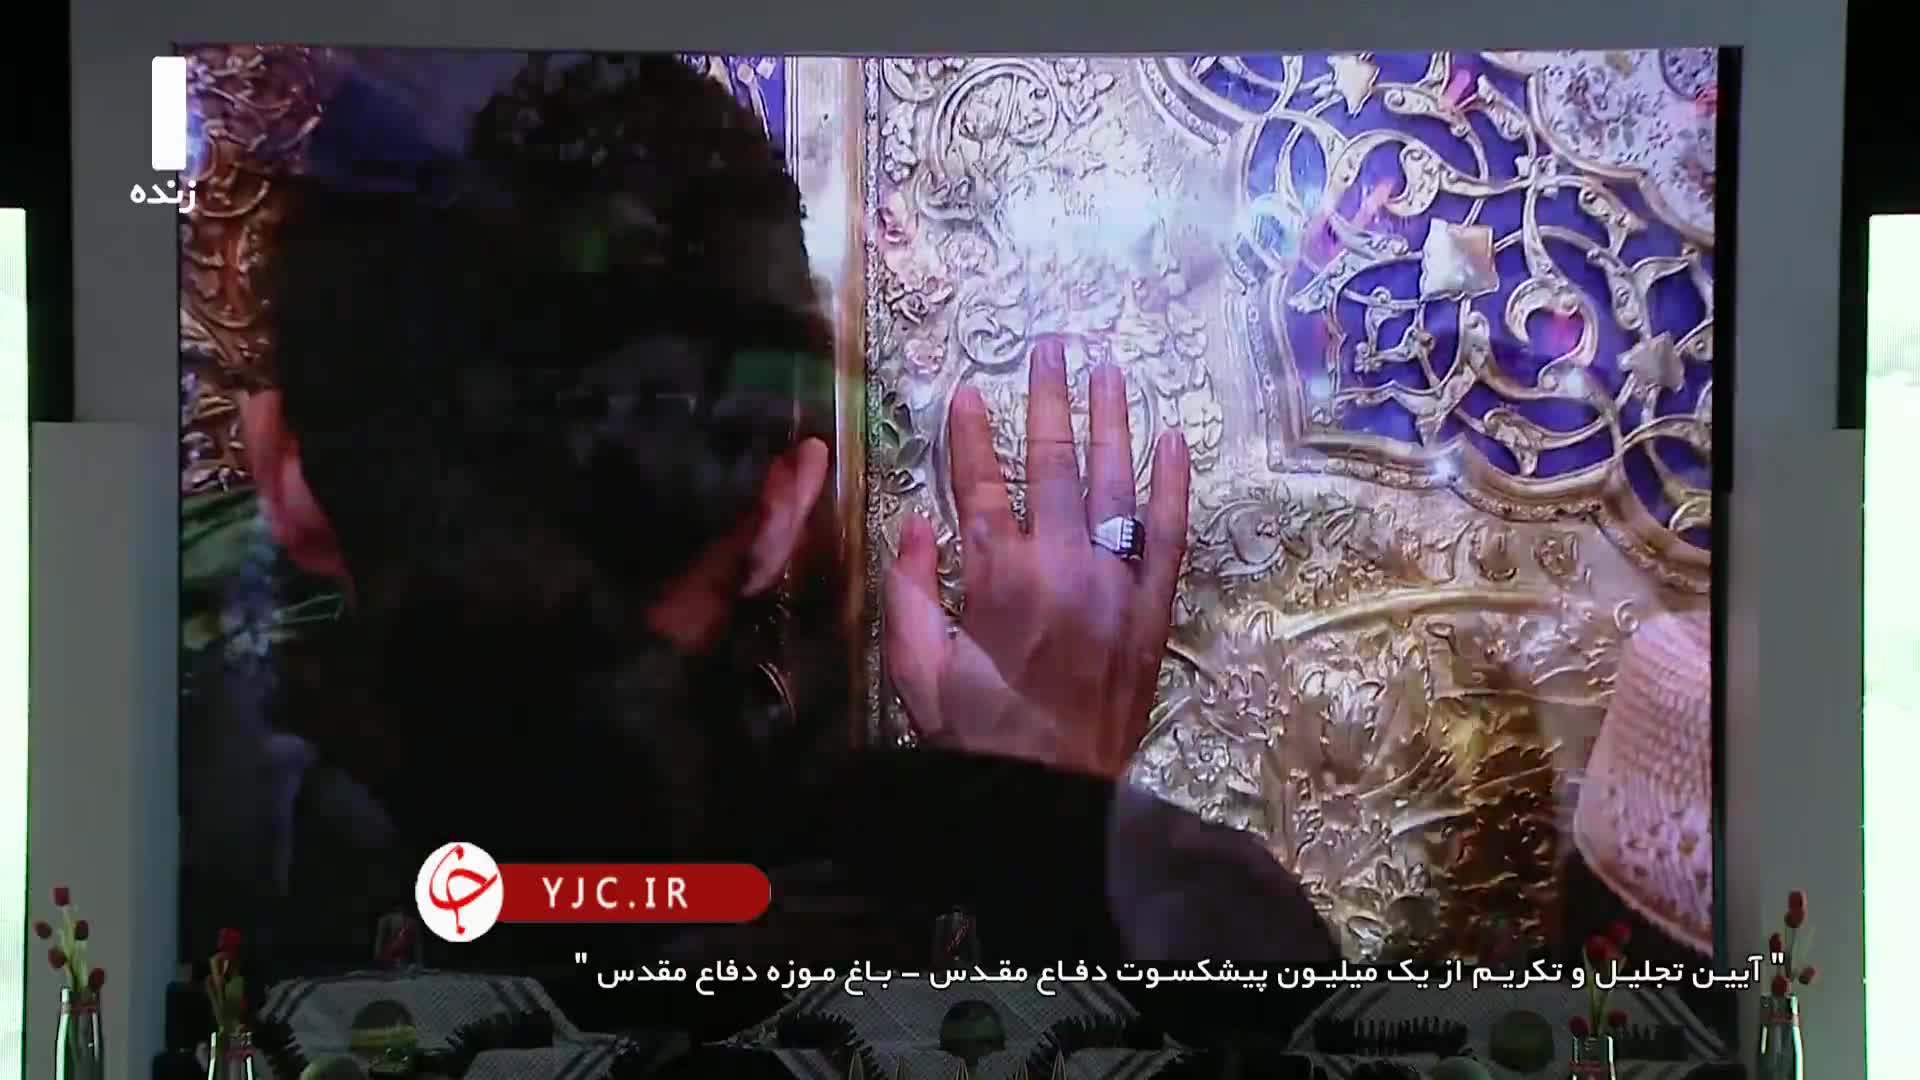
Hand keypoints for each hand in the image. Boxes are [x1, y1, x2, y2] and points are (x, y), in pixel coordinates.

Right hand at [883, 338, 1190, 778]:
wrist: (1055, 794)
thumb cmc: (977, 735)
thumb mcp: (916, 670)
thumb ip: (907, 591)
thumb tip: (914, 520)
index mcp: (996, 577)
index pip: (980, 485)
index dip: (971, 435)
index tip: (969, 391)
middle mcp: (1060, 565)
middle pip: (1054, 464)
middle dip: (1049, 400)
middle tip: (1051, 346)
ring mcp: (1114, 582)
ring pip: (1114, 483)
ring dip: (1111, 421)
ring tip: (1108, 368)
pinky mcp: (1153, 608)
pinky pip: (1170, 535)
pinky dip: (1174, 486)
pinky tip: (1175, 441)